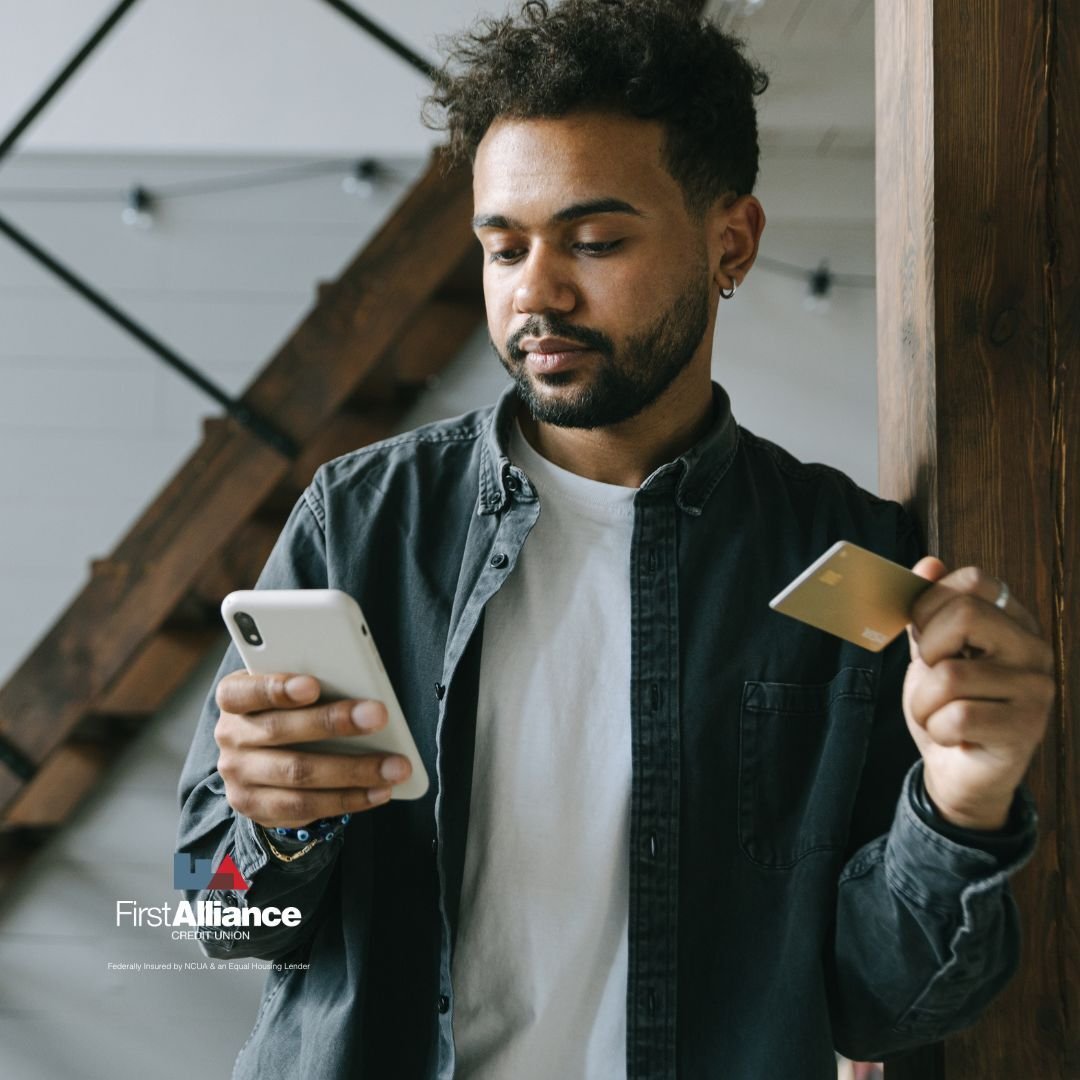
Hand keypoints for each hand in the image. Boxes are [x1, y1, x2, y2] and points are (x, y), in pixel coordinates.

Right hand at [214, 671, 411, 828]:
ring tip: (394, 766)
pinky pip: (305, 807)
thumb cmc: (290, 709)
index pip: (243, 691)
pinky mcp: (256, 808)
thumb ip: (314, 686)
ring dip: (353, 770)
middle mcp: (230, 736)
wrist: (260, 759)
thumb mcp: (290, 691)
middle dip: (332, 723)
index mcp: (234, 698)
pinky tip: (379, 791)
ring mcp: (240, 776)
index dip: (276, 688)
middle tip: (378, 716)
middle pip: (279, 730)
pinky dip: (348, 799)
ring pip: (298, 774)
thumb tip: (361, 689)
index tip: (313, 685)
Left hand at [903, 559, 1053, 829]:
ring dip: (924, 702)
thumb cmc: (945, 705)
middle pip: (964, 615)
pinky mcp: (1027, 728)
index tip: (923, 632)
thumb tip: (928, 563)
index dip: (931, 603)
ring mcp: (1036, 688)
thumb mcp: (930, 652)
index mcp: (1012, 620)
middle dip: (927, 651)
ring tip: (938, 715)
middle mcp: (1033, 648)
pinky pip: (957, 716)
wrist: (958, 771)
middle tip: (933, 676)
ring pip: (950, 675)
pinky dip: (938, 728)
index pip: (973, 580)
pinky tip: (954, 736)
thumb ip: (927, 611)